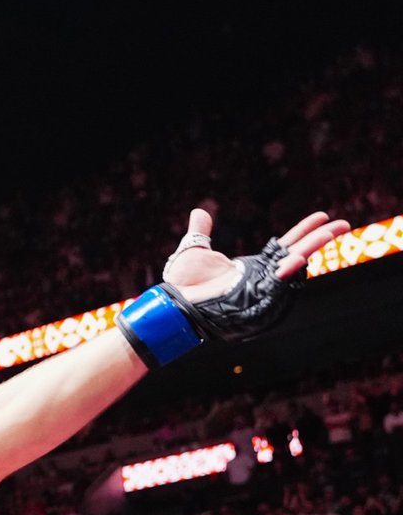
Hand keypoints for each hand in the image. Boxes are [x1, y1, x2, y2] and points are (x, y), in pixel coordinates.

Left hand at [163, 208, 347, 304]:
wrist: (171, 302)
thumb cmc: (182, 283)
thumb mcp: (193, 251)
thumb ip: (200, 233)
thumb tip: (200, 212)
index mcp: (253, 267)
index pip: (285, 246)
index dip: (303, 231)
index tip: (322, 215)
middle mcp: (261, 278)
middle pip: (297, 255)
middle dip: (319, 240)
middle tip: (343, 224)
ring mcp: (260, 290)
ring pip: (292, 270)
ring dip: (310, 251)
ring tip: (328, 234)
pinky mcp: (255, 302)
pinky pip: (277, 286)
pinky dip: (288, 272)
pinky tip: (298, 257)